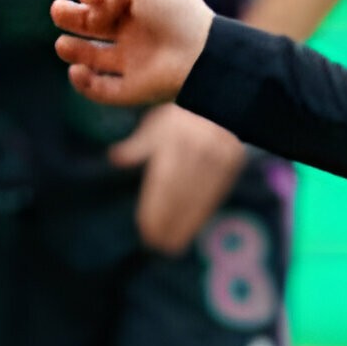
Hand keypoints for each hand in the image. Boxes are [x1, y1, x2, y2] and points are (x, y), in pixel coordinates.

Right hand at [50, 0, 215, 107]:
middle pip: (94, 26)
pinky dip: (84, 84)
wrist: (199, 51)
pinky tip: (76, 70)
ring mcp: (133, 62)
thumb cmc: (174, 11)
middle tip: (57, 12)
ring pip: (95, 59)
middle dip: (72, 18)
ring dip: (73, 51)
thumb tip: (88, 4)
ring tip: (62, 45)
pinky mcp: (132, 89)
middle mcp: (134, 33)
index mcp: (138, 6)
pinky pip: (102, 90)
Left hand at [110, 104, 246, 255]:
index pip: (162, 182)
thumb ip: (137, 145)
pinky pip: (214, 195)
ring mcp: (215, 159)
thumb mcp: (156, 124)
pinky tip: (191, 228)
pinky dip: (201, 215)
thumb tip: (115, 158)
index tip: (145, 229)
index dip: (154, 208)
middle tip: (155, 244)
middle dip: (166, 221)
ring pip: (197, 198)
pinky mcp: (231, 165)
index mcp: (173, 140)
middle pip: (179, 194)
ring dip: (184, 225)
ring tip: (171, 245)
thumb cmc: (180, 115)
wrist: (220, 100)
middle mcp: (195, 151)